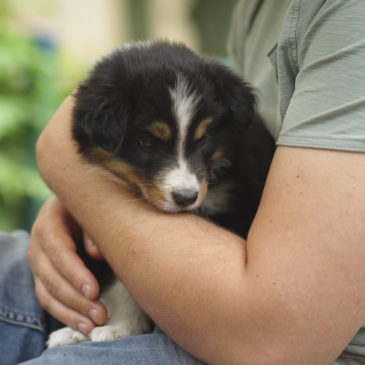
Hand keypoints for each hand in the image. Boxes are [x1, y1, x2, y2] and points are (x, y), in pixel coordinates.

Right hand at [28, 195, 106, 333]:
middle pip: (53, 278)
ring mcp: (37, 264)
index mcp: (49, 225)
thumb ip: (92, 229)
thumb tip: (97, 254)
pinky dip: (65, 315)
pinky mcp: (41, 277)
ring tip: (94, 325)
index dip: (75, 274)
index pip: (59, 253)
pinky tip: (83, 325)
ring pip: (48, 294)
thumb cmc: (83, 209)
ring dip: (71, 313)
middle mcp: (37, 247)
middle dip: (77, 300)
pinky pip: (48, 300)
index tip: (94, 291)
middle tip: (101, 314)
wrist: (66, 208)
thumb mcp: (89, 210)